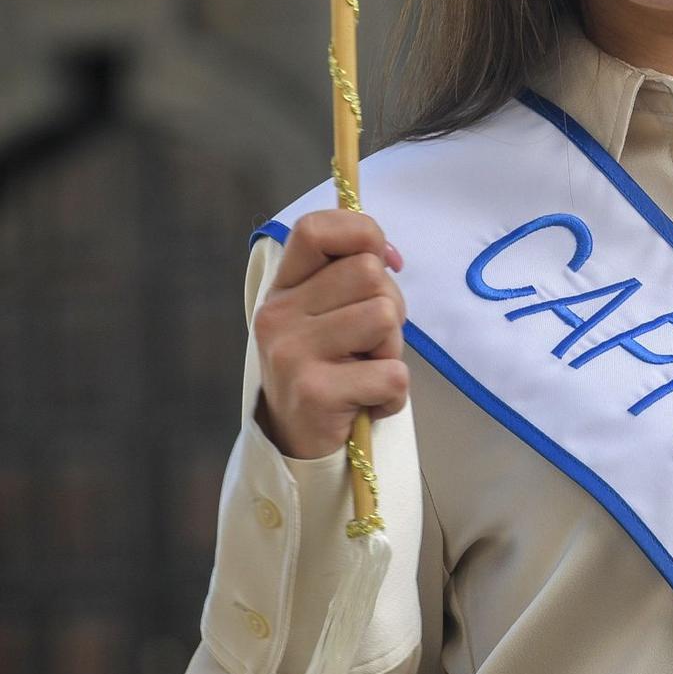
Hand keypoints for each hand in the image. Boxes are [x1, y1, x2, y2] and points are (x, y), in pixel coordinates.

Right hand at [253, 209, 409, 459]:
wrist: (297, 444)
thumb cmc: (326, 370)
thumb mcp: (324, 315)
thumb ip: (348, 277)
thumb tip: (390, 255)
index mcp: (282, 289)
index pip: (315, 229)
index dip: (362, 233)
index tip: (384, 263)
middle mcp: (278, 315)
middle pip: (369, 273)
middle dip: (390, 306)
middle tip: (370, 342)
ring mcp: (292, 353)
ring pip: (385, 317)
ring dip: (392, 350)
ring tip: (366, 371)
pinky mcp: (315, 393)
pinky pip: (393, 374)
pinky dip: (394, 394)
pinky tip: (369, 403)